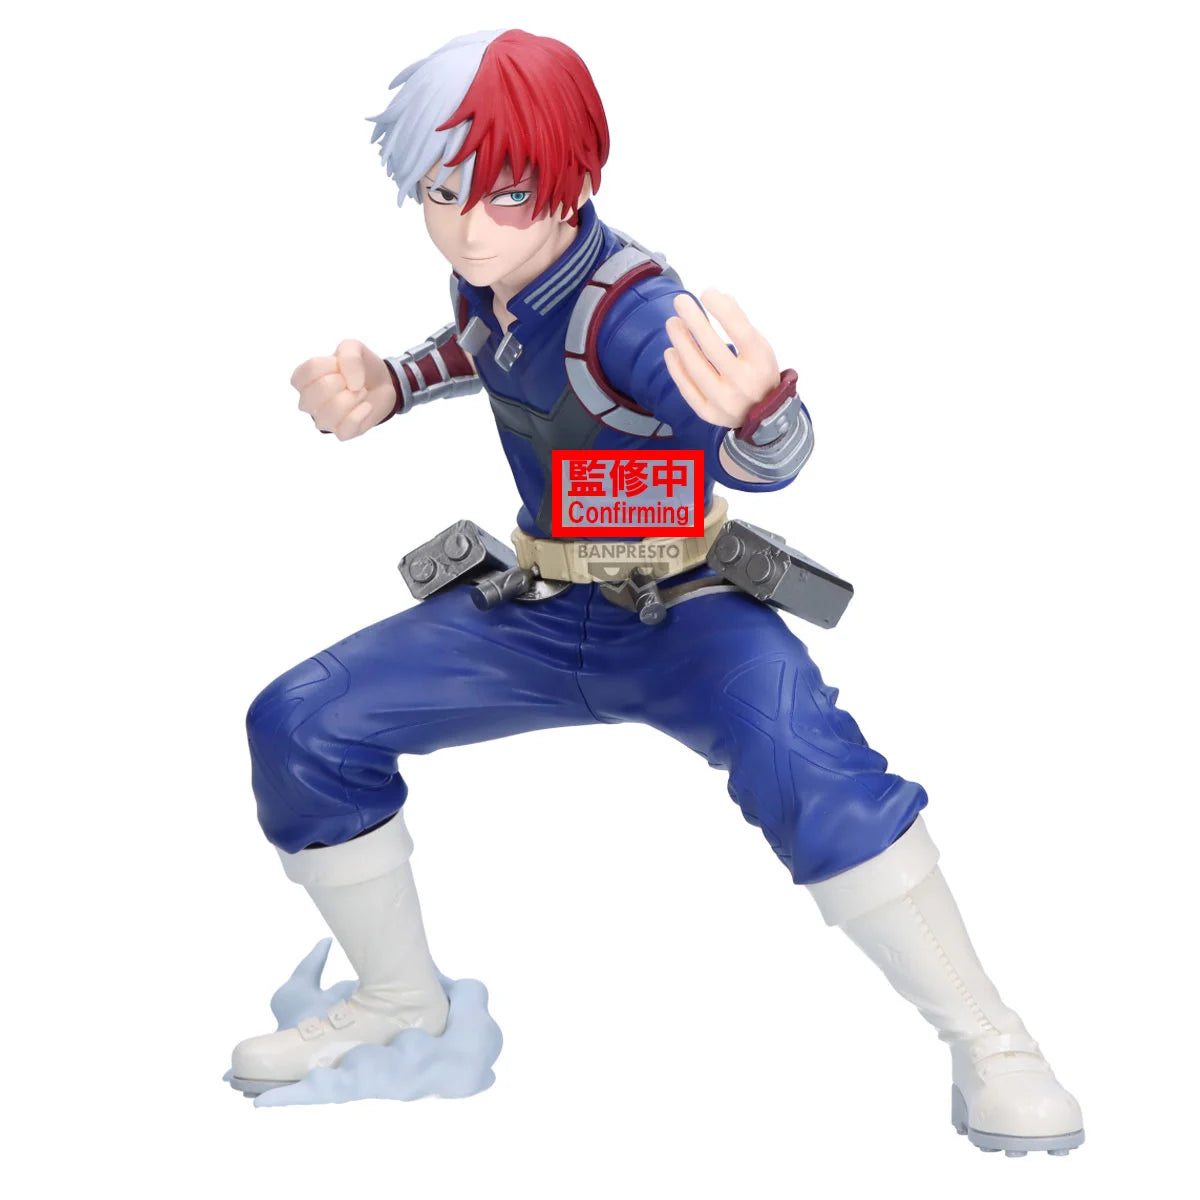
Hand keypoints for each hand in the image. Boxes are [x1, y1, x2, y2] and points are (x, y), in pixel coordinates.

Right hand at [290, 340, 393, 439]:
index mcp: (304, 380)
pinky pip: (345, 429)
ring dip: (351, 399)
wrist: (383, 383)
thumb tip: (353, 385)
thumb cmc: (359, 367)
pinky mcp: (342, 432)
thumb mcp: (354, 348)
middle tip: (352, 381)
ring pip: (327, 416)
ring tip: (361, 392)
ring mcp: (324, 419)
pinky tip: (366, 406)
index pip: (307, 372)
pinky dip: (360, 414)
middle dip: (339, 384)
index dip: (330, 365)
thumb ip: (349, 356)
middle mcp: (309, 402)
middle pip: (312, 396)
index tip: (340, 365)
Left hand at [663, 290, 780, 428]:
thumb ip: (741, 325)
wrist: (765, 416)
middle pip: (714, 349)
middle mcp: (744, 384)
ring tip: (672, 322)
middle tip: (680, 301)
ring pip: (696, 369)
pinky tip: (671, 350)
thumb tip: (718, 297)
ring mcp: (725, 402)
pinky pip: (688, 389)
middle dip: (694, 321)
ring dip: (681, 342)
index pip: (741, 332)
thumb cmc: (759, 373)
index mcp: (762, 364)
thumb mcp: (761, 348)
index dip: (722, 310)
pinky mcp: (709, 414)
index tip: (707, 293)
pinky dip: (677, 368)